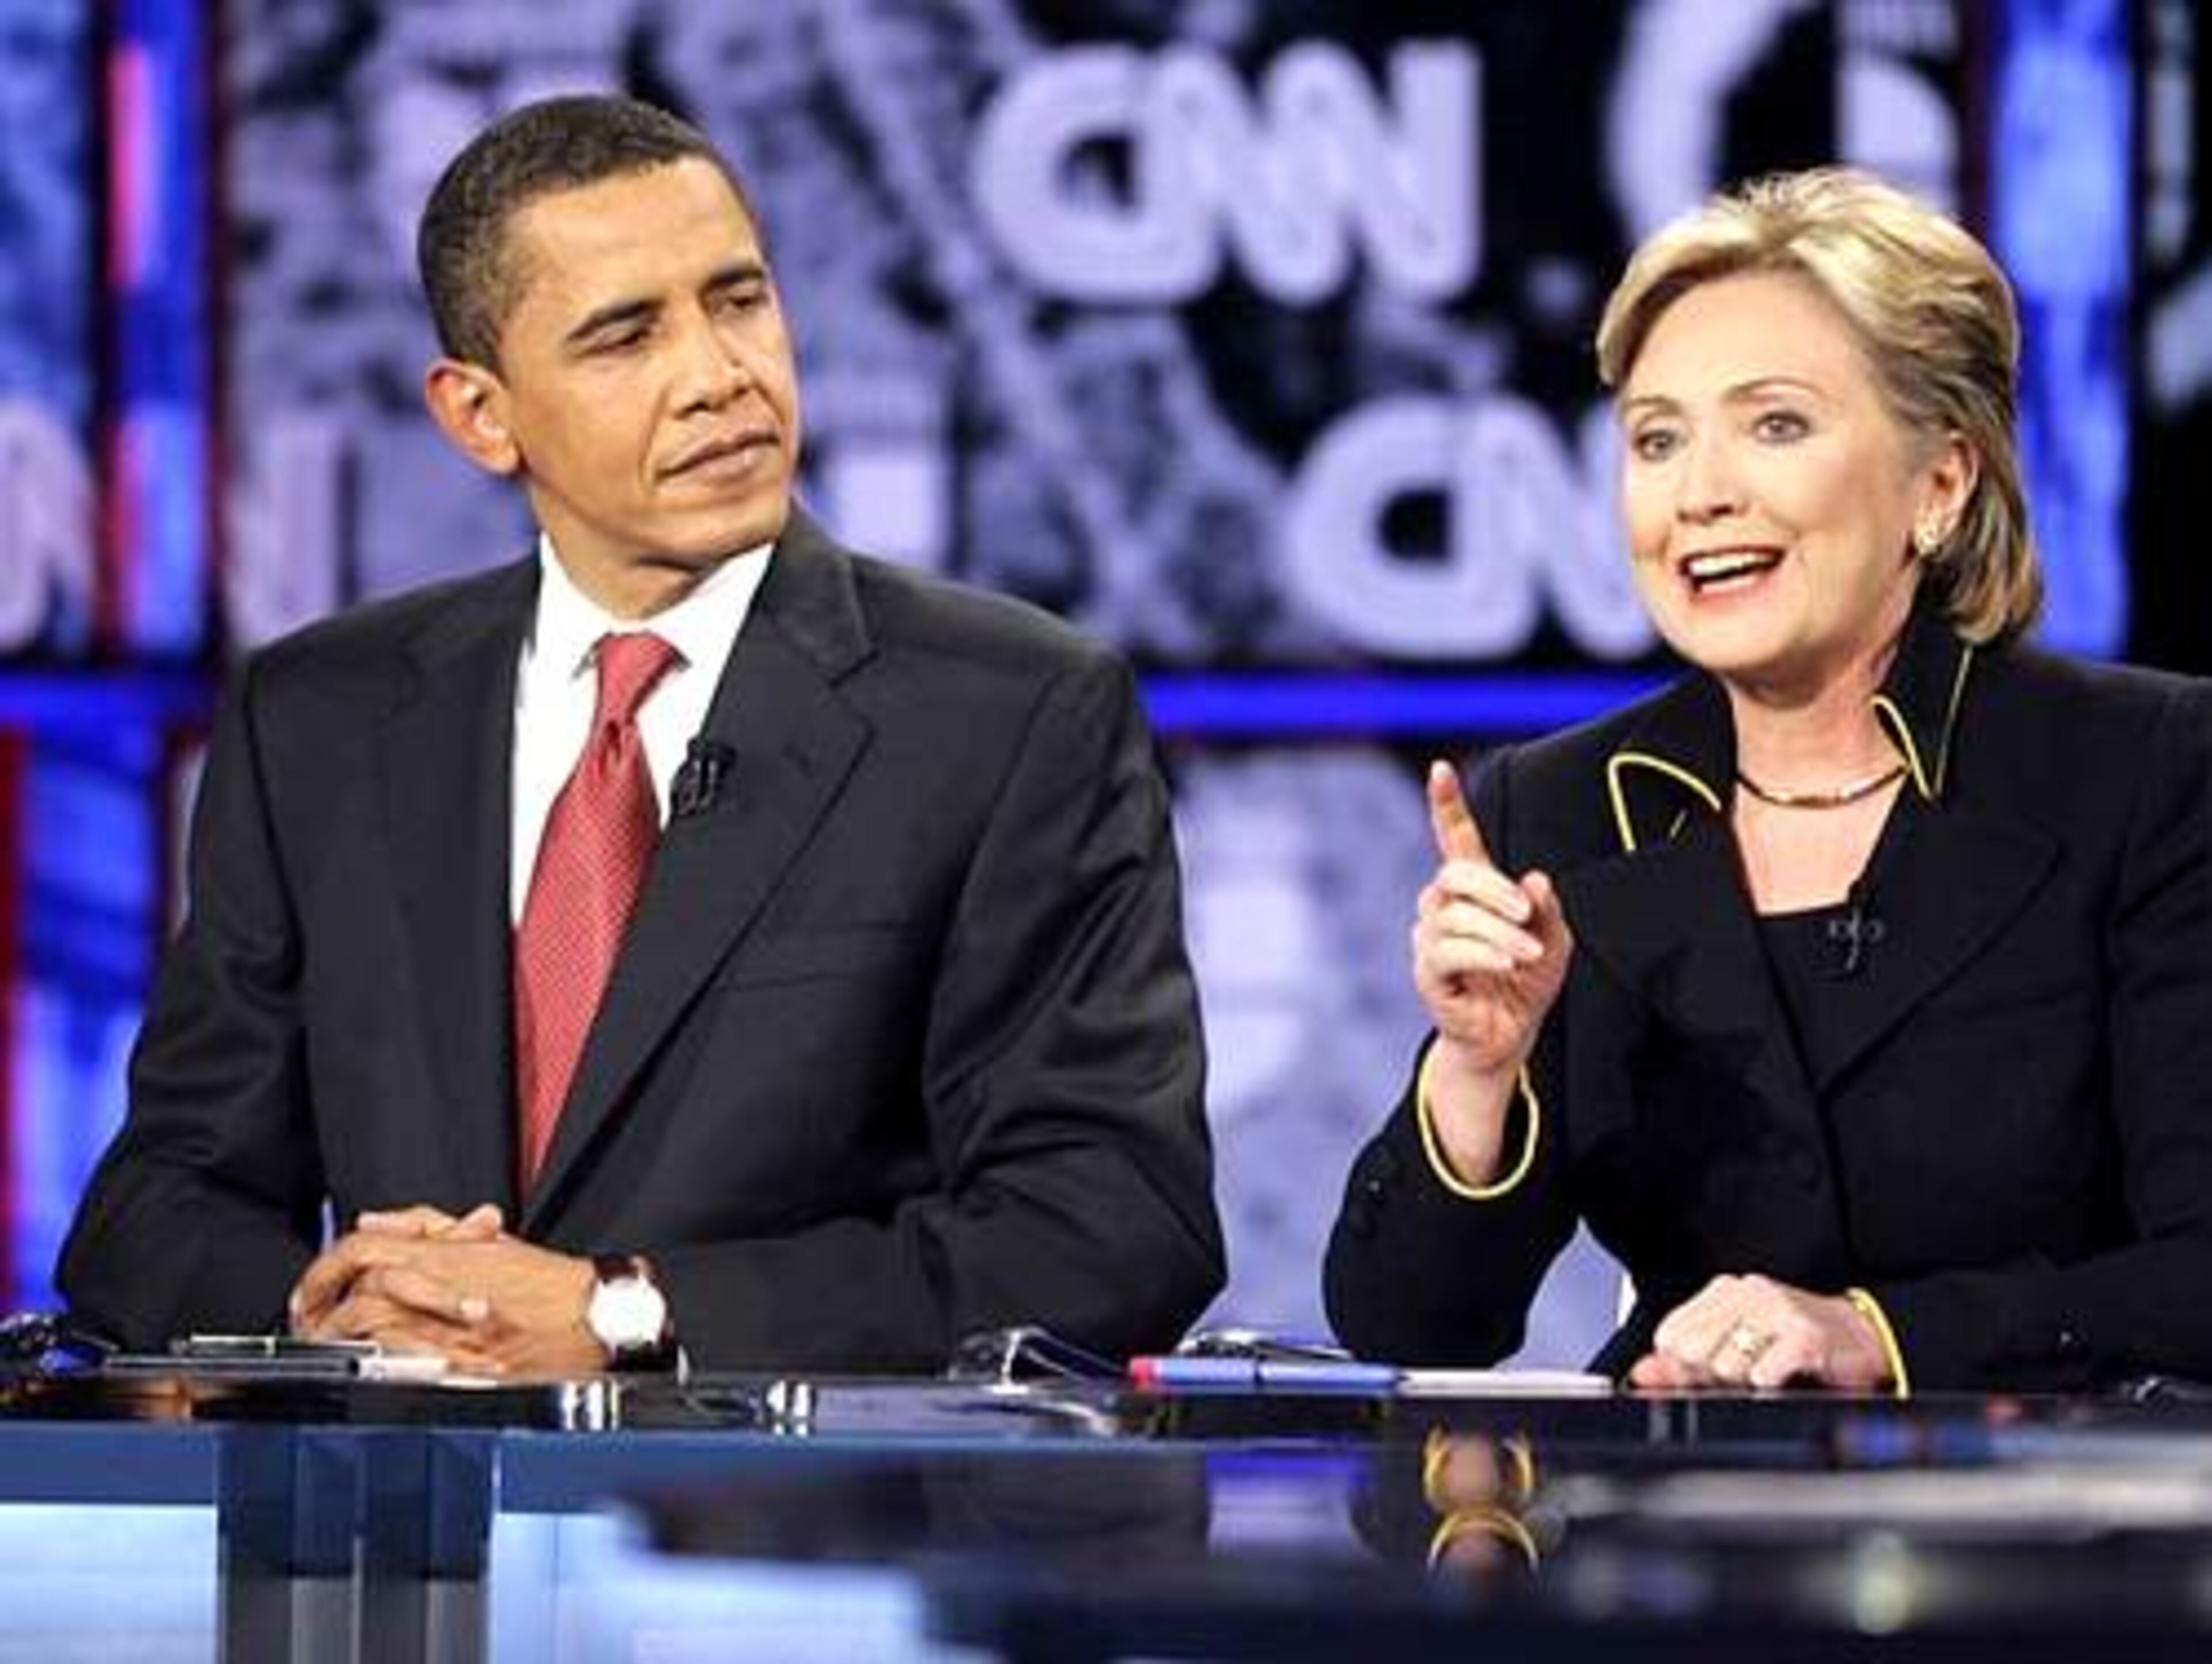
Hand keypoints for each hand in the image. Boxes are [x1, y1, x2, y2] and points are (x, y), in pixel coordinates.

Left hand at [289, 1210, 602, 1376]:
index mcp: (442, 1252)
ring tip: (331, 1351)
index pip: (360, 1248)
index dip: (324, 1269)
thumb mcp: (489, 1239)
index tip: (312, 1289)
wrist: (593, 1313)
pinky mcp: (458, 1363)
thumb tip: (373, 1221)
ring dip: (342, 1340)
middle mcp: (438, 1286)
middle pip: (355, 1292)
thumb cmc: (551, 1284)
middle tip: (311, 1325)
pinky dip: (376, 1363)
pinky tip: (369, 1369)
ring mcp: (445, 1326)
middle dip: (324, 1312)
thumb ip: (427, 1226)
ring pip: (370, 1328)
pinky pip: (398, 1362)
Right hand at [1412, 761, 1572, 1180]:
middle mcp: (1443, 906)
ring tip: (1528, 955)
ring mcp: (1429, 938)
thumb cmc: (1527, 982)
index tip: (1441, 768)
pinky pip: (1449, 950)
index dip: (1446, 804)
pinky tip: (1507, 965)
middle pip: (1454, 873)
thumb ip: (1547, 909)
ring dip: (1500, 933)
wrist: (1509, 1037)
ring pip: (1456, 915)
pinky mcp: (1427, 972)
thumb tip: (1533, 879)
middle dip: (1494, 888)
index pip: (1454, 839)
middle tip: (1526, 911)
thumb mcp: (1555, 941)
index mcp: (1473, 890)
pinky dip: (1484, 954)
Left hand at [1628, 1273, 1892, 1392]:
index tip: (1708, 1374)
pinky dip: (1770, 1384)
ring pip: (1725, 1367)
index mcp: (1724, 1292)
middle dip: (1711, 1378)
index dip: (1683, 1366)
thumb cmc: (1797, 1344)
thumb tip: (1641, 1373)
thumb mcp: (1738, 1348)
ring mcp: (1776, 1310)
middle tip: (1745, 1376)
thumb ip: (1686, 1362)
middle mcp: (1746, 1293)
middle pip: (1693, 1353)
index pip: (1671, 1335)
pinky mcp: (1803, 1335)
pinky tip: (1785, 1378)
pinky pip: (1763, 1373)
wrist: (1863, 1337)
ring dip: (1744, 1384)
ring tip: (1769, 1374)